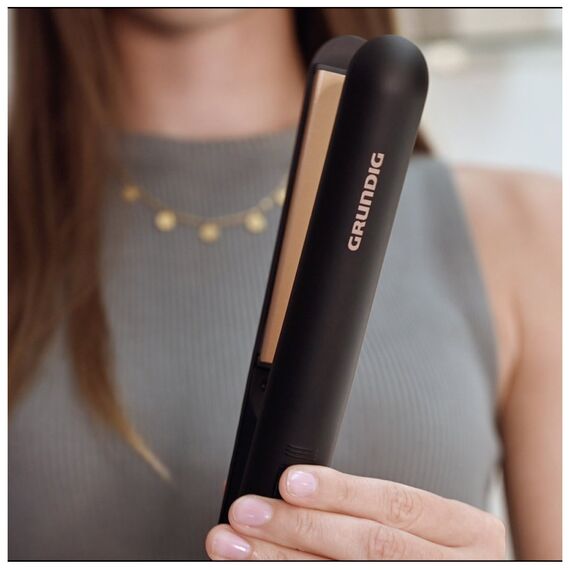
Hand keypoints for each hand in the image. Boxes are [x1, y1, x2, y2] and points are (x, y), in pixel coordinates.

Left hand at [206, 465, 505, 559]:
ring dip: (283, 560)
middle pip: (367, 545)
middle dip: (299, 526)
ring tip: (236, 546)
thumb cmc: (440, 553)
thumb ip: (370, 506)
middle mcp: (450, 564)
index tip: (289, 482)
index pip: (396, 503)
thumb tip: (291, 483)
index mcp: (463, 530)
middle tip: (247, 512)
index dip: (342, 491)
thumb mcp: (435, 526)